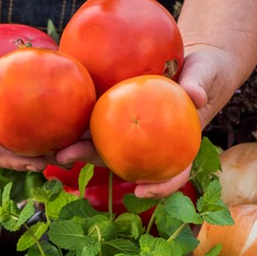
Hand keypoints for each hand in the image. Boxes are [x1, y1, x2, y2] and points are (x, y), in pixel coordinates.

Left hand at [55, 45, 240, 197]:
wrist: (191, 64)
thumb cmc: (203, 73)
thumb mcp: (205, 76)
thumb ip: (200, 85)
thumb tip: (196, 97)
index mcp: (177, 146)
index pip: (171, 172)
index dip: (158, 186)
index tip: (141, 191)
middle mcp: (150, 144)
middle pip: (121, 159)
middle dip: (92, 161)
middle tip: (65, 158)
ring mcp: (131, 131)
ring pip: (102, 143)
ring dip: (76, 146)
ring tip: (51, 145)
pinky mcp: (118, 113)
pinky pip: (98, 118)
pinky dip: (80, 121)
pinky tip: (58, 117)